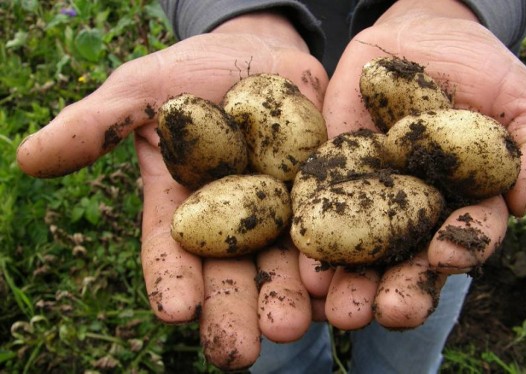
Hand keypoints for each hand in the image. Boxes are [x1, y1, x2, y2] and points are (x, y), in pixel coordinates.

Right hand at [16, 12, 326, 369]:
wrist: (259, 54)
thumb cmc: (191, 73)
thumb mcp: (141, 91)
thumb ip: (96, 125)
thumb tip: (28, 157)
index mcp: (185, 209)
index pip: (172, 252)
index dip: (171, 280)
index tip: (174, 311)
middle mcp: (234, 223)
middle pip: (233, 274)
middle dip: (235, 311)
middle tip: (240, 350)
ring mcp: (283, 212)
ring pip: (286, 264)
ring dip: (291, 299)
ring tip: (294, 328)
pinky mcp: (327, 194)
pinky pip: (336, 228)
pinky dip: (339, 259)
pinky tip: (340, 287)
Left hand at [300, 0, 525, 329]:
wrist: (423, 36)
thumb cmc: (484, 70)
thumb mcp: (521, 99)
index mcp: (467, 205)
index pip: (469, 236)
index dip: (461, 246)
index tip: (445, 254)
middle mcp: (418, 213)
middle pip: (411, 260)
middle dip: (401, 289)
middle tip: (386, 312)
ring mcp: (373, 197)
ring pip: (362, 250)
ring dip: (350, 281)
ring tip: (338, 307)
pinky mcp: (333, 174)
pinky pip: (319, 207)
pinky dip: (312, 234)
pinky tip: (302, 262)